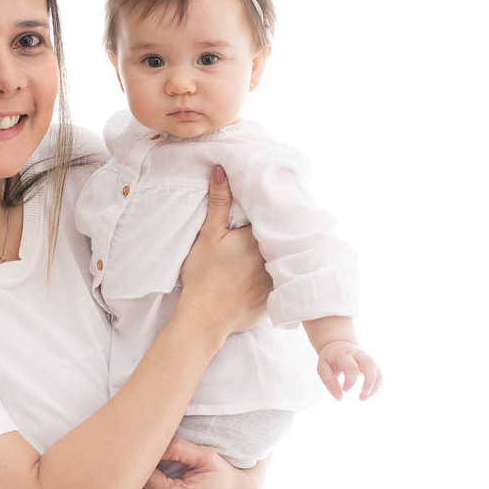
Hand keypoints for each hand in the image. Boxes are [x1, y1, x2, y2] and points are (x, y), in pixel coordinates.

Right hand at [177, 166, 272, 337]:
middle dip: (278, 232)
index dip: (269, 214)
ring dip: (284, 253)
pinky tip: (275, 272)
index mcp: (258, 239)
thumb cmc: (203, 276)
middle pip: (281, 238)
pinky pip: (283, 282)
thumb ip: (218, 204)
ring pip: (285, 259)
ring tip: (276, 247)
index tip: (268, 208)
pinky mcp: (275, 298)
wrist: (204, 318)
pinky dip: (281, 276)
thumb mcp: (208, 236)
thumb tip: (221, 170)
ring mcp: (276, 280)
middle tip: (272, 226)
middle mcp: (273, 258)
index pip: (271, 218)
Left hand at [317, 341, 383, 400]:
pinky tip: (366, 394)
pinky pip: (379, 376)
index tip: (345, 389)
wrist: (338, 344)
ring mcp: (367, 359)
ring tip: (362, 398)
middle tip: (363, 393)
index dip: (350, 381)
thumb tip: (339, 398)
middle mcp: (358, 355)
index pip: (351, 366)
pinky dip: (376, 387)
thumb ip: (330, 383)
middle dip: (369, 380)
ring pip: (378, 371)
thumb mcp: (323, 368)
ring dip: (374, 387)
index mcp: (344, 355)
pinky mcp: (372, 365)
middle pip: (370, 363)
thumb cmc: (330, 358)